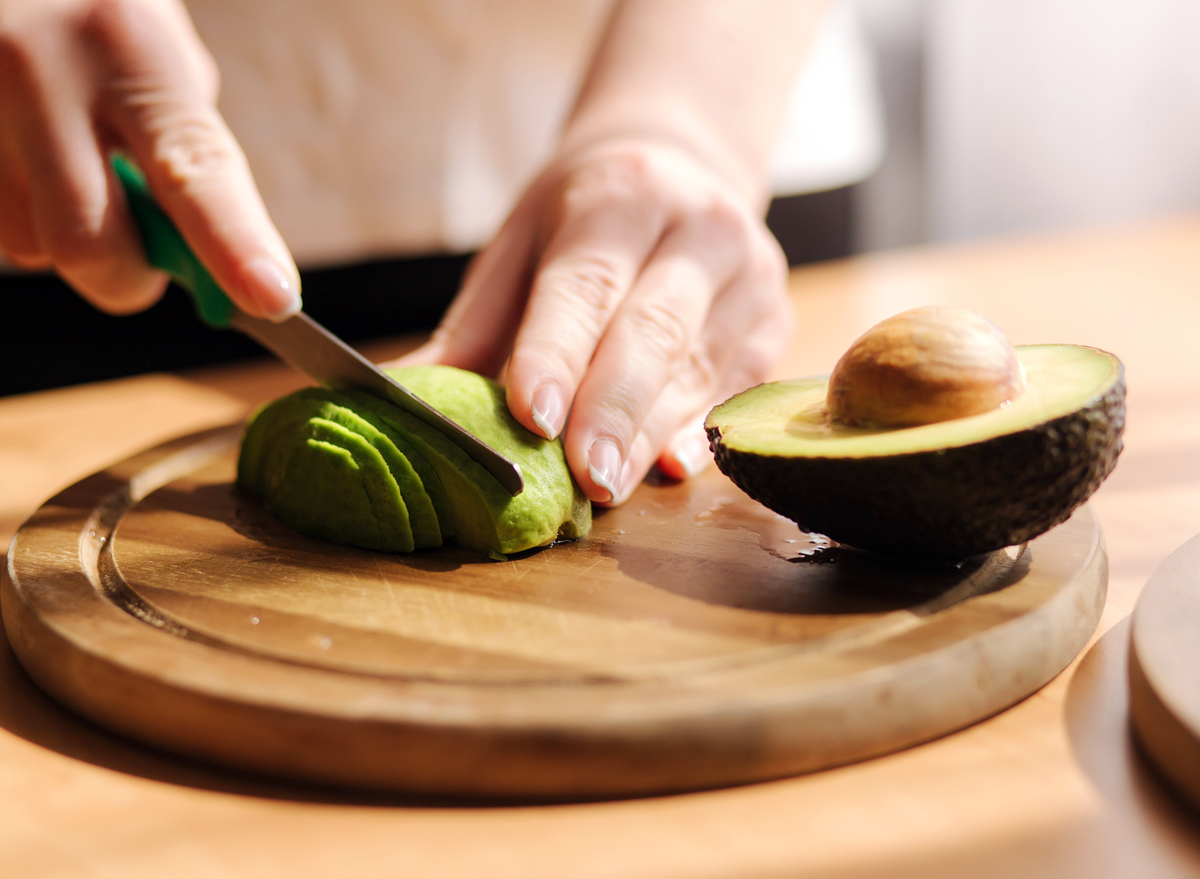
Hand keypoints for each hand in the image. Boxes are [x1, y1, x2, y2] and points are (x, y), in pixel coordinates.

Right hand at [0, 0, 298, 317]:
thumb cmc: (100, 18)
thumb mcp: (159, 50)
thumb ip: (185, 147)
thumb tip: (210, 259)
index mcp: (127, 47)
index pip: (192, 172)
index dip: (236, 247)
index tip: (274, 299)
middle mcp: (41, 72)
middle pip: (87, 244)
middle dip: (128, 278)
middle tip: (144, 262)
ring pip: (32, 246)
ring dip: (67, 237)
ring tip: (70, 165)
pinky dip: (27, 215)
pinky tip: (29, 157)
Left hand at [399, 138, 791, 503]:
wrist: (682, 168)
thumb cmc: (585, 217)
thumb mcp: (521, 243)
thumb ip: (477, 325)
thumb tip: (408, 399)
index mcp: (621, 197)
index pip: (586, 282)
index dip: (558, 351)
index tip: (531, 415)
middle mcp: (697, 228)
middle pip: (654, 331)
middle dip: (614, 410)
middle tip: (581, 478)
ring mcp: (749, 275)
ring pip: (699, 368)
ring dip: (649, 435)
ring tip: (607, 488)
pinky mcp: (775, 320)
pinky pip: (739, 387)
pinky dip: (701, 431)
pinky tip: (670, 466)